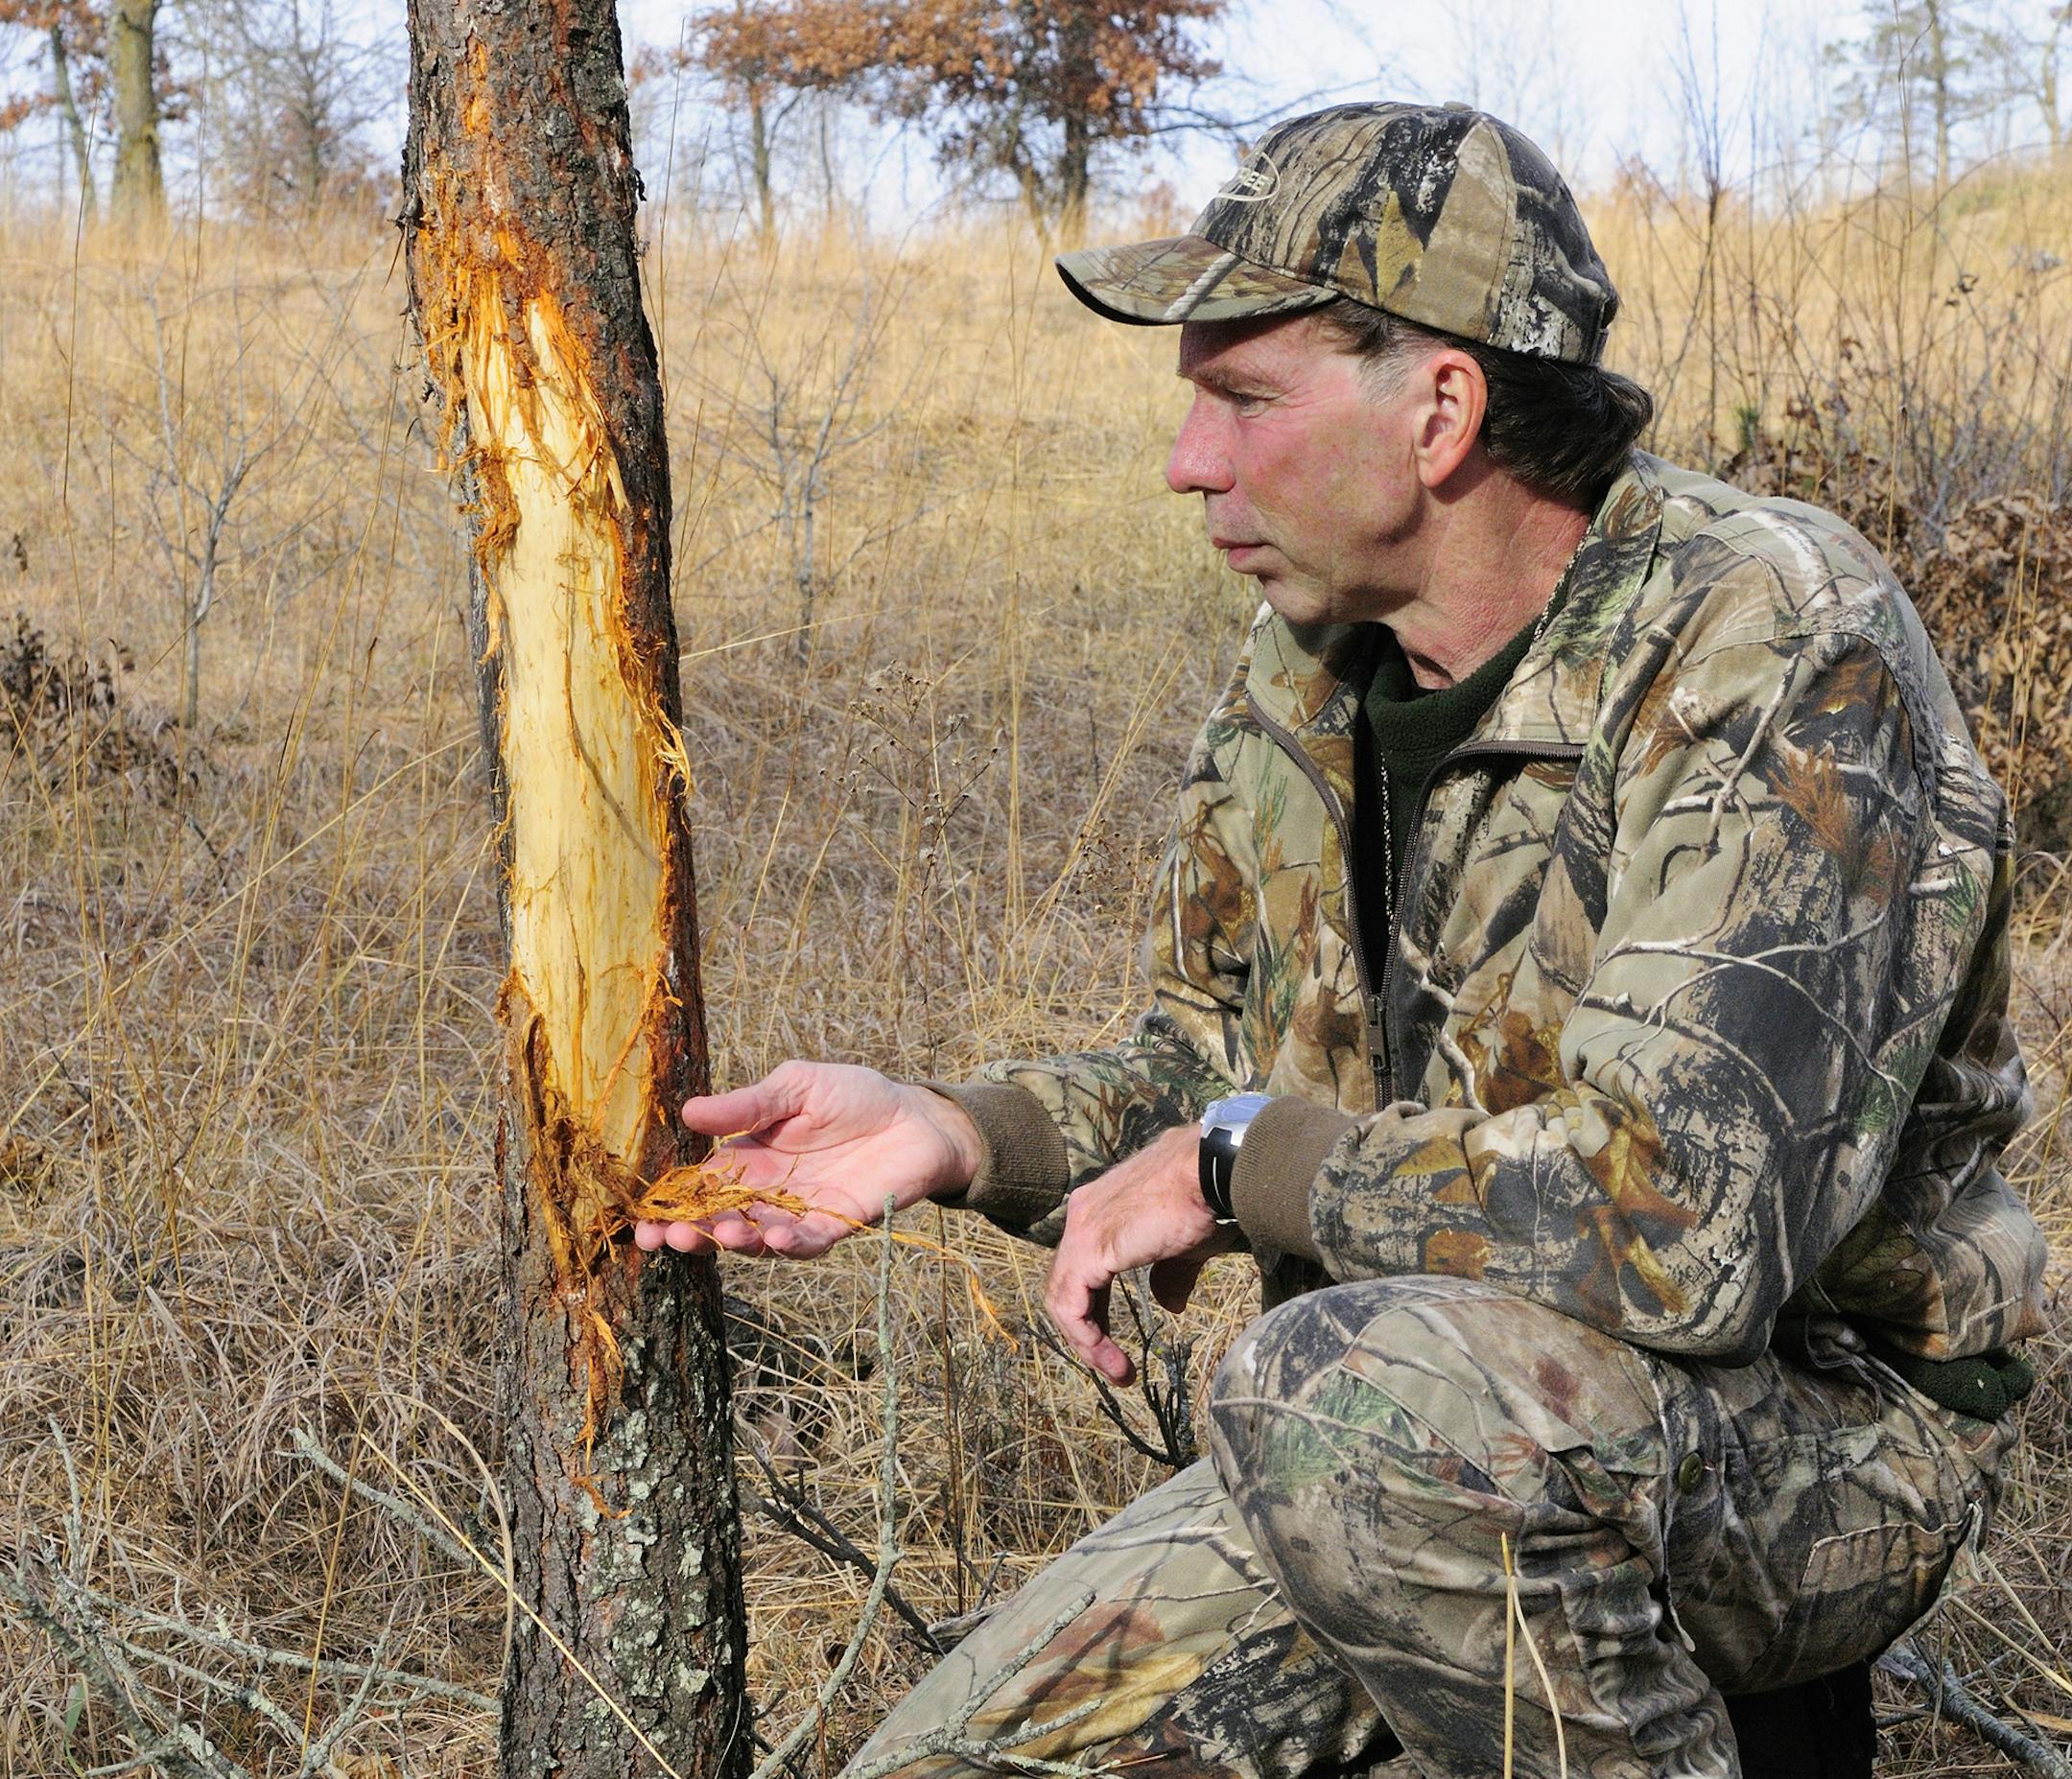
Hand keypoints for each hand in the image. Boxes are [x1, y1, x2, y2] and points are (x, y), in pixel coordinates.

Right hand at [632, 1061, 982, 1259]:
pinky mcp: (837, 1223)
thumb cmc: (853, 1095)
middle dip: (691, 1234)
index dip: (669, 1206)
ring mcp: (800, 1212)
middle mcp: (767, 1193)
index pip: (699, 1188)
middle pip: (719, 1221)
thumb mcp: (794, 1086)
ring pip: (757, 1238)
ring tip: (721, 1234)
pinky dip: (788, 1243)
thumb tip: (688, 1112)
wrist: (915, 1115)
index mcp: (748, 1158)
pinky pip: (807, 1242)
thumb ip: (747, 1105)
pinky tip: (772, 1237)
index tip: (641, 1221)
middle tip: (667, 1238)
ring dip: (736, 1241)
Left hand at [1045, 1125, 1237, 1384]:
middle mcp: (1082, 1215)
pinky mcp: (1088, 1249)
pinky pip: (1070, 1305)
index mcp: (1100, 1209)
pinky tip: (1108, 1358)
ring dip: (1087, 1342)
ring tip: (1117, 1371)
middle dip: (1089, 1329)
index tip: (1117, 1343)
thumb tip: (1169, 1304)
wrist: (1209, 1172)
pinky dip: (1085, 1337)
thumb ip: (1170, 1274)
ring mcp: (1081, 1230)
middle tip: (1114, 1364)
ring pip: (1063, 1299)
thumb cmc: (1204, 1198)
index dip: (1096, 1310)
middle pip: (1067, 1284)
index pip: (1082, 1268)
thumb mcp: (1184, 1245)